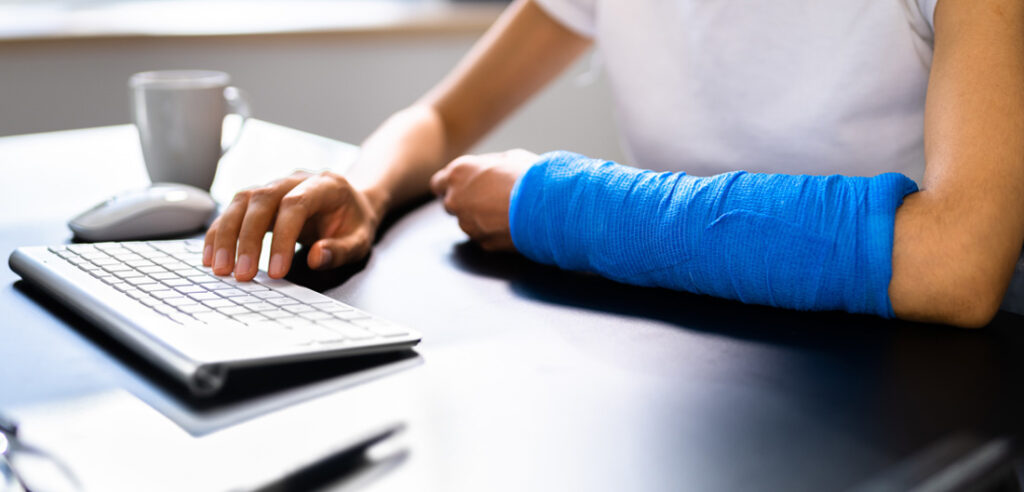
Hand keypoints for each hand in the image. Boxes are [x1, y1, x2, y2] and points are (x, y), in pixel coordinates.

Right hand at [203, 170, 380, 280]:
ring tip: (219, 268)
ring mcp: (275, 185)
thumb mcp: (360, 240)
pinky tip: (211, 255)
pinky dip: (219, 231)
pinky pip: (233, 209)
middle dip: (247, 239)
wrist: (351, 202)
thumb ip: (341, 250)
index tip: (276, 271)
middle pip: (262, 199)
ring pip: (241, 200)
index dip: (283, 237)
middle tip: (240, 274)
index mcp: (326, 186)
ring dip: (226, 234)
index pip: (296, 204)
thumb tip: (315, 258)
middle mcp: (295, 179)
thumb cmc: (354, 222)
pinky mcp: (260, 197)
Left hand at [429, 149, 537, 251]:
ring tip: (507, 210)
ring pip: (467, 222)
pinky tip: (512, 223)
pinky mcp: (482, 243)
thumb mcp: (507, 158)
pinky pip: (483, 236)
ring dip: (480, 218)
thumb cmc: (529, 176)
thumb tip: (485, 172)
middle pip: (451, 205)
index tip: (462, 186)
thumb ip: (486, 167)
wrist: (547, 206)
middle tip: (489, 198)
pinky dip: (493, 231)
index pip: (438, 183)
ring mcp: (467, 225)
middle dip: (465, 202)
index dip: (450, 185)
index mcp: (457, 174)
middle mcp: (455, 200)